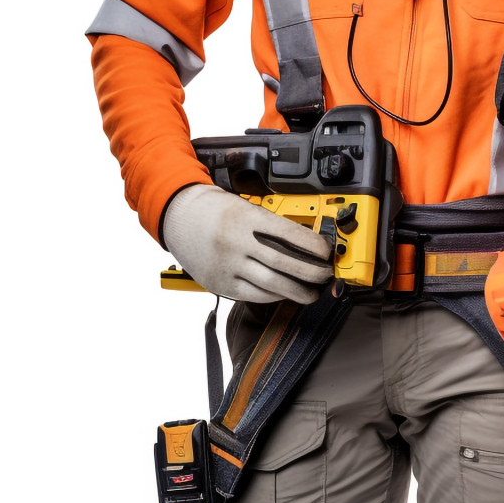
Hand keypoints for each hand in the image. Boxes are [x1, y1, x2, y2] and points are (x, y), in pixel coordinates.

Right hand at [161, 184, 334, 304]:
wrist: (178, 216)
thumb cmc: (214, 208)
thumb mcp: (244, 206)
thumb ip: (269, 224)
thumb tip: (302, 241)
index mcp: (246, 219)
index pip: (289, 235)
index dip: (313, 246)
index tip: (326, 252)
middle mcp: (236, 243)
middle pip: (283, 263)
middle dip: (311, 273)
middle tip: (325, 275)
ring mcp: (227, 266)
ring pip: (270, 284)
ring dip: (296, 291)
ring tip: (311, 292)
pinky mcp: (219, 284)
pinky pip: (253, 295)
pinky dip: (273, 296)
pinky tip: (284, 293)